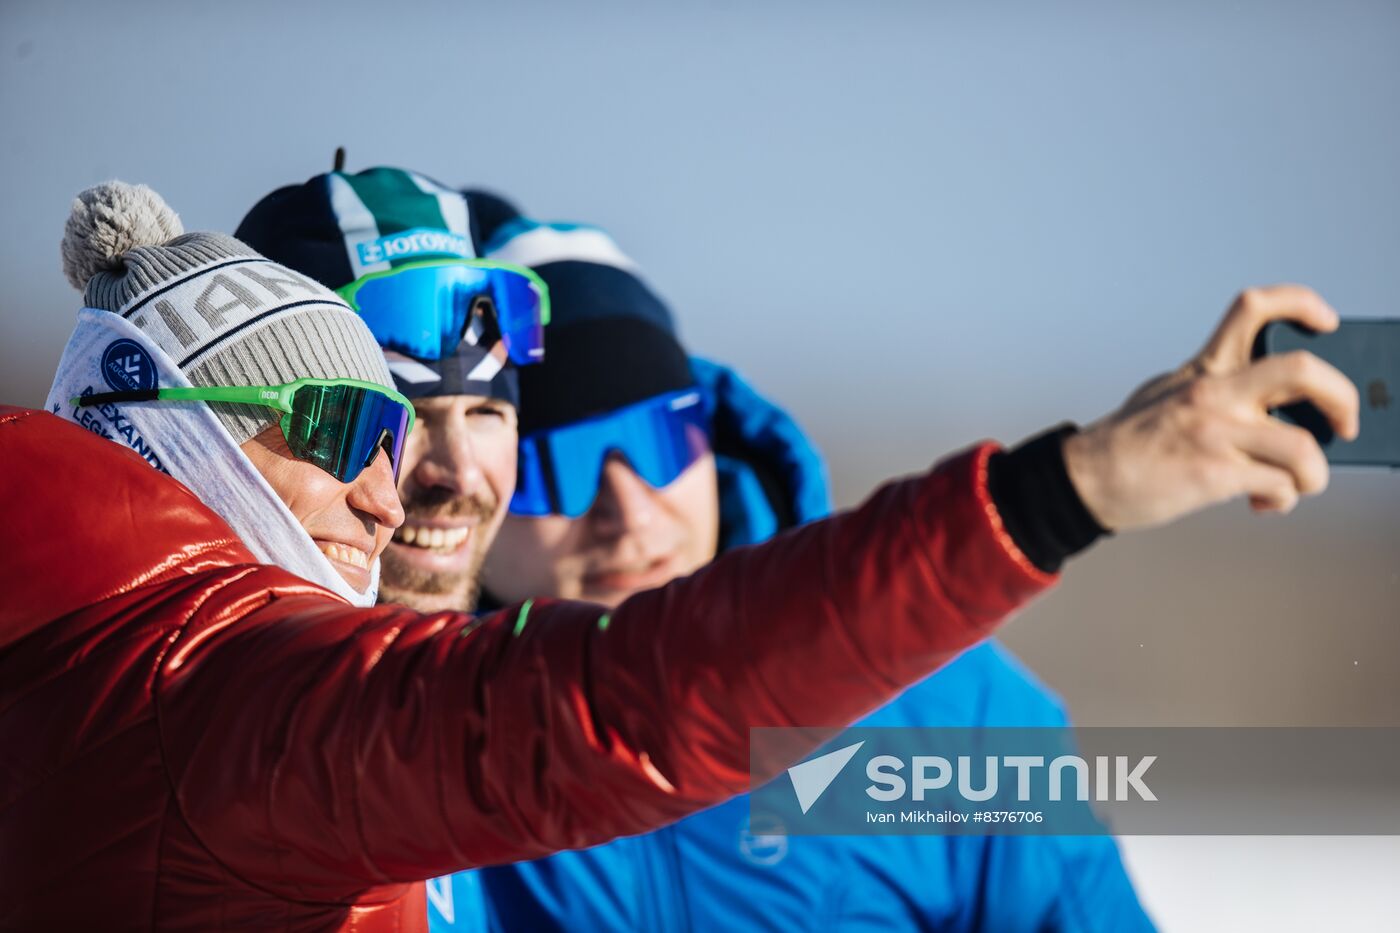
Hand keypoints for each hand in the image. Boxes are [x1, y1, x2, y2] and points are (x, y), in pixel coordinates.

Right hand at [1063, 285, 1360, 531]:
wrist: (1087, 478)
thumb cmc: (1131, 443)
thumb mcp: (1169, 394)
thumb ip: (1219, 393)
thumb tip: (1279, 416)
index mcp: (1204, 369)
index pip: (1254, 307)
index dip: (1302, 304)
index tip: (1328, 324)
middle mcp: (1213, 393)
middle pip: (1302, 371)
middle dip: (1343, 398)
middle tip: (1345, 424)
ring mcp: (1215, 433)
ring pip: (1303, 447)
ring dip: (1316, 474)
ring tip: (1302, 483)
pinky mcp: (1213, 474)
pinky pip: (1279, 486)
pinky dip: (1284, 499)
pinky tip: (1265, 502)